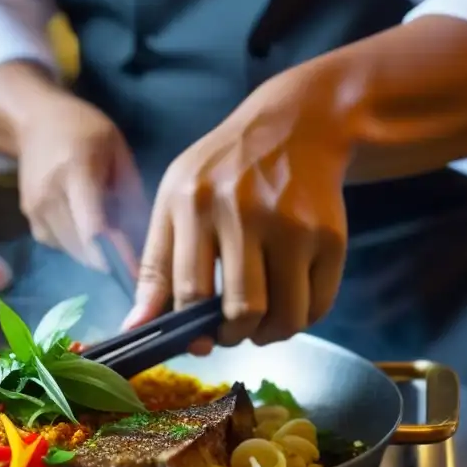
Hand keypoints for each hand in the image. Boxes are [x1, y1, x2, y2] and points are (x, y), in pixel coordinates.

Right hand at [15, 91, 142, 267]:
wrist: (33, 121)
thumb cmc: (83, 129)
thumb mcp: (117, 149)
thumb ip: (130, 192)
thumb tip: (147, 236)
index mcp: (75, 172)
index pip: (94, 227)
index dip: (116, 254)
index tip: (137, 271)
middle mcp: (50, 196)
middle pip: (84, 246)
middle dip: (112, 259)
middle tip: (134, 260)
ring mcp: (36, 210)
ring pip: (73, 251)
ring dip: (96, 255)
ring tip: (114, 242)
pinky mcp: (31, 220)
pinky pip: (61, 246)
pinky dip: (79, 246)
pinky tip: (88, 229)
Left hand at [125, 68, 349, 349]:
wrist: (296, 126)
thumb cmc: (222, 173)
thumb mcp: (175, 203)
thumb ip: (154, 267)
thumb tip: (135, 328)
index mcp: (193, 204)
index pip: (189, 292)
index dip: (191, 330)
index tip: (195, 340)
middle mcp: (243, 211)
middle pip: (242, 310)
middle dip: (233, 336)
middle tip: (230, 331)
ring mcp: (292, 223)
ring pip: (284, 316)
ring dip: (269, 334)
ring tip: (259, 323)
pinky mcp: (331, 235)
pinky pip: (318, 305)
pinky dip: (302, 318)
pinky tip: (288, 301)